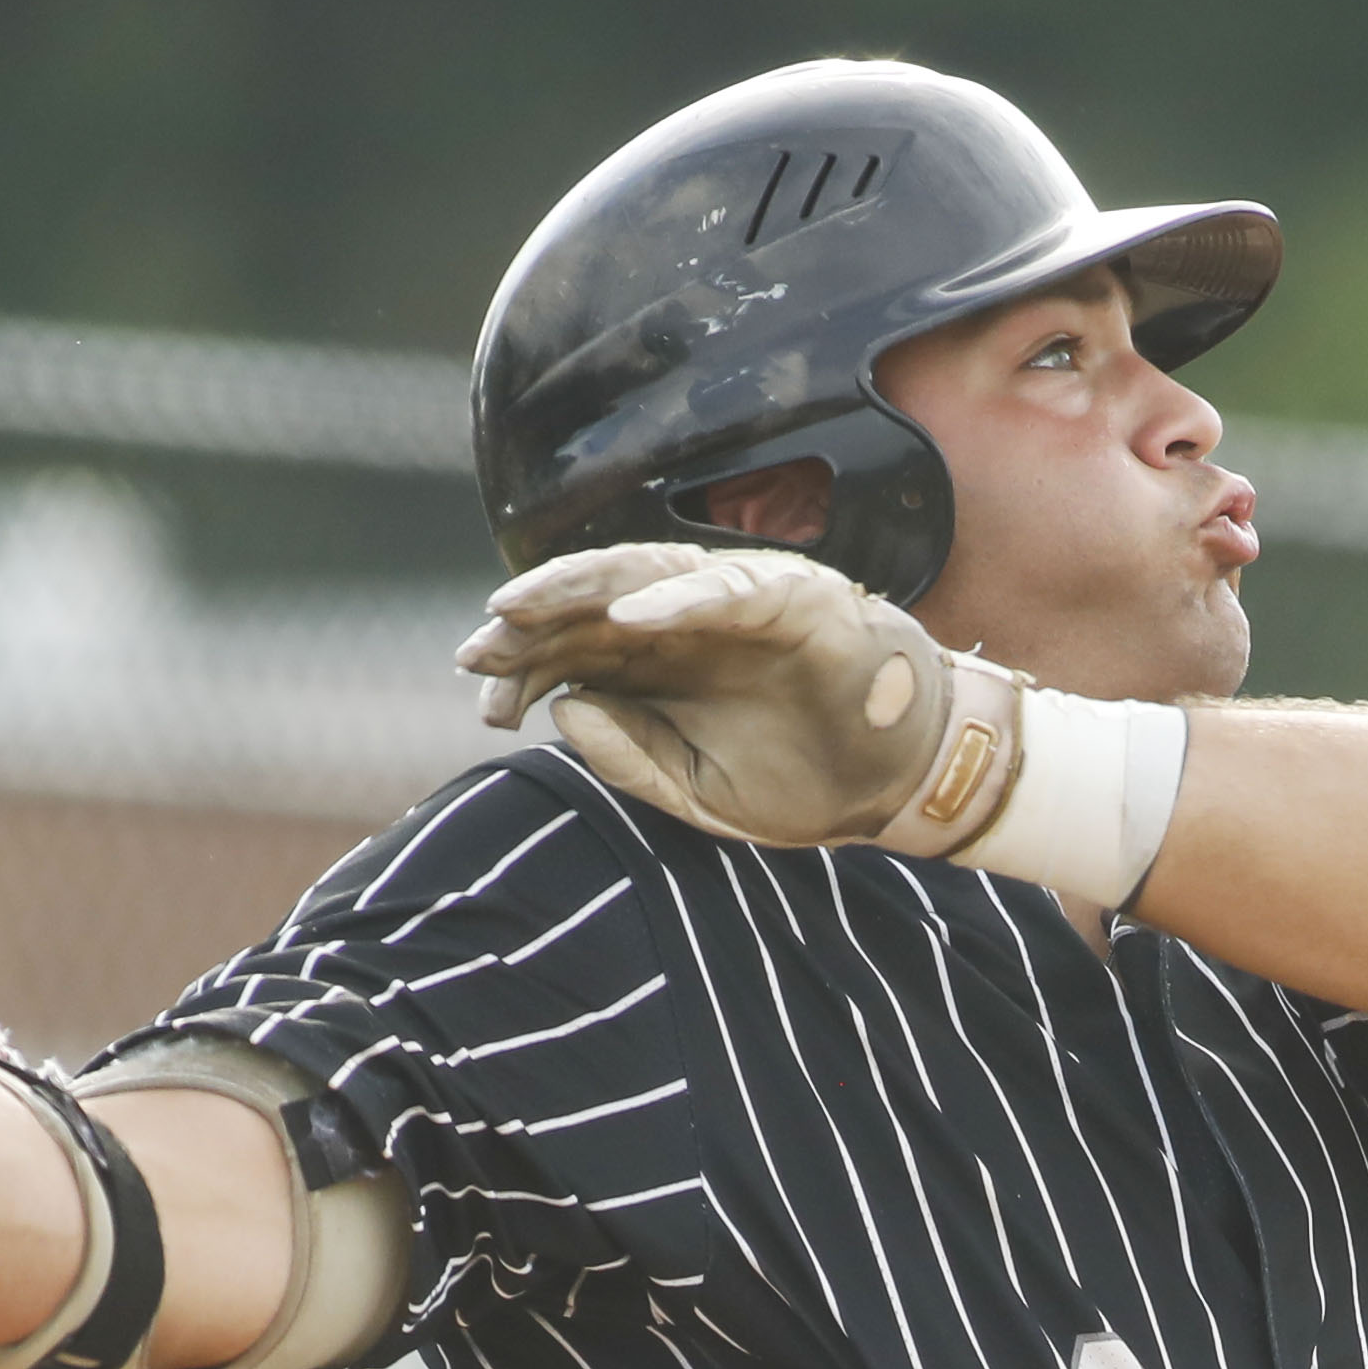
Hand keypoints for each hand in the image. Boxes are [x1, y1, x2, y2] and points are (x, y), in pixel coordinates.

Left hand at [456, 544, 1016, 854]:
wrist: (889, 781)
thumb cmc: (793, 779)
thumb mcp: (692, 791)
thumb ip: (628, 756)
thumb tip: (561, 710)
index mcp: (653, 667)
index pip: (569, 653)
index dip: (522, 670)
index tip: (483, 702)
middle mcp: (682, 625)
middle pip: (588, 610)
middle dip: (529, 626)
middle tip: (478, 650)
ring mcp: (733, 605)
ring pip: (642, 578)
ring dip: (579, 589)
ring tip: (521, 605)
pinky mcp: (792, 598)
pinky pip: (730, 588)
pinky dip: (680, 597)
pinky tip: (629, 618)